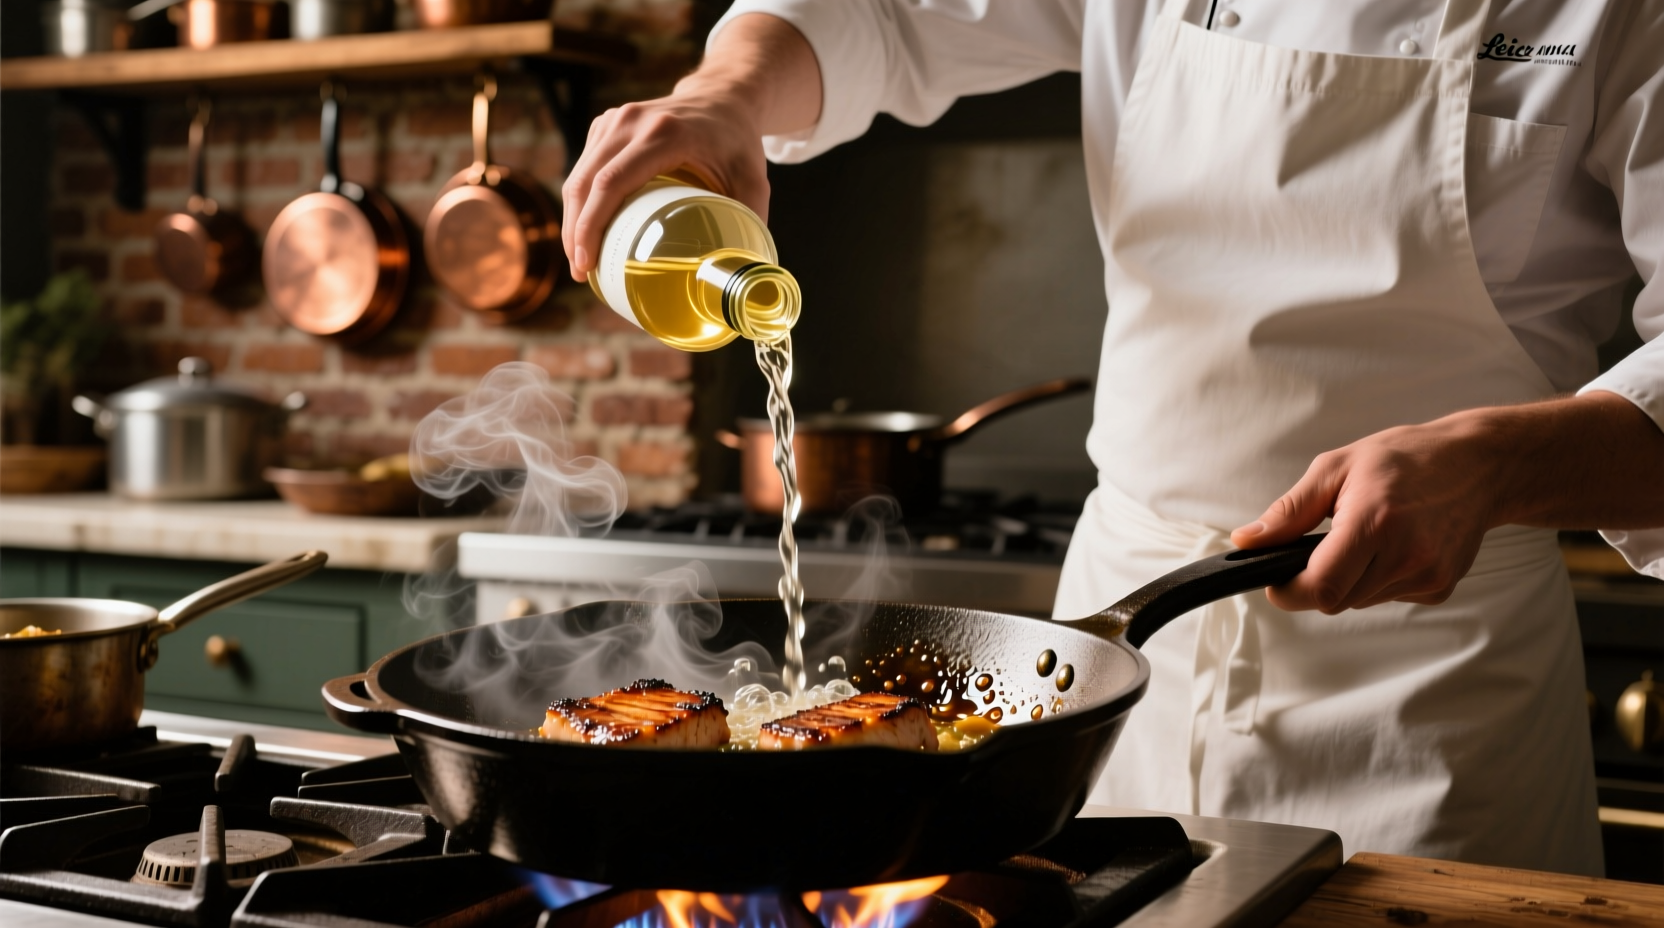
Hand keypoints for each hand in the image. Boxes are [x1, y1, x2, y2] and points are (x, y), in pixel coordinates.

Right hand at [561, 89, 770, 281]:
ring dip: (573, 219)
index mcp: (665, 133)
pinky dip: (581, 201)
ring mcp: (615, 119)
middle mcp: (632, 121)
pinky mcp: (606, 124)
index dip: (592, 224)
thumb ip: (750, 225)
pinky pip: (584, 166)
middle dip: (576, 231)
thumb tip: (738, 275)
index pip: (612, 181)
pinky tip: (587, 230)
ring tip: (580, 260)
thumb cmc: (738, 143)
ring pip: (580, 175)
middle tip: (580, 272)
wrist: (723, 97)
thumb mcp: (755, 181)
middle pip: (587, 181)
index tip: (587, 262)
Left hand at [1230, 420, 1499, 612]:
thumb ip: (1289, 512)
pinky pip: (1388, 597)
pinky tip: (1392, 546)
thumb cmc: (1404, 459)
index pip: (1321, 587)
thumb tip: (1246, 541)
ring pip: (1360, 601)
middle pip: (1335, 600)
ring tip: (1367, 535)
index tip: (1277, 580)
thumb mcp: (1335, 468)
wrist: (1477, 465)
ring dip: (1349, 579)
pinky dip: (1378, 580)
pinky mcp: (1440, 587)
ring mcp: (1427, 575)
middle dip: (1317, 581)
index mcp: (1374, 522)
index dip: (1289, 592)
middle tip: (1325, 544)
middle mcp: (1406, 555)